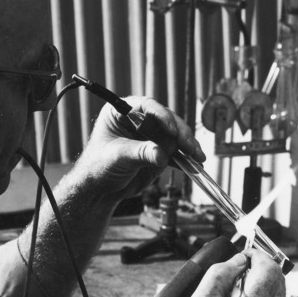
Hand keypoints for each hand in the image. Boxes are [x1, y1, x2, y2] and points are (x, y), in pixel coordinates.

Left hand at [72, 96, 205, 200]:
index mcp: (121, 112)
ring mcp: (150, 136)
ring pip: (174, 136)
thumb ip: (140, 153)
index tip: (171, 130)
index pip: (146, 106)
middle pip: (166, 121)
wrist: (99, 190)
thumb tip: (163, 155)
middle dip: (181, 134)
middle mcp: (138, 120)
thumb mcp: (118, 157)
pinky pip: (174, 153)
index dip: (162, 116)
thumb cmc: (99, 168)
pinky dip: (185, 159)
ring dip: (188, 146)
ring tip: (198, 158)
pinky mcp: (158, 152)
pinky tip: (195, 166)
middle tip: (190, 147)